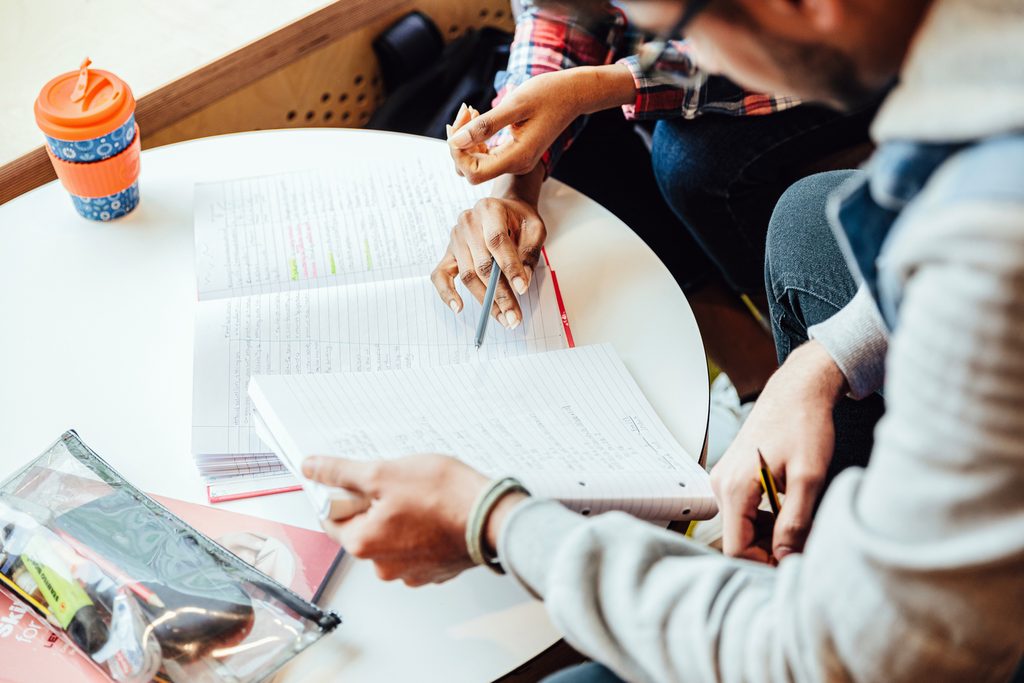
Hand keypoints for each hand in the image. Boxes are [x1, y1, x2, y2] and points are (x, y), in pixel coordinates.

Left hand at [302, 453, 487, 585]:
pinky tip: (436, 513)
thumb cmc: (443, 496)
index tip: (361, 480)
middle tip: (398, 484)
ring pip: (391, 538)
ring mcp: (411, 572)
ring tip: (423, 497)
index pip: (332, 518)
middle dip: (375, 505)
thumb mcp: (385, 473)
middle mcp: (383, 567)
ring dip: (399, 518)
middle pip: (363, 528)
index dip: (343, 493)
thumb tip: (312, 468)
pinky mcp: (434, 571)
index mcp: (363, 544)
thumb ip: (342, 472)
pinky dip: (421, 531)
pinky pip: (416, 547)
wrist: (492, 517)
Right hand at [431, 167, 546, 327]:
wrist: (504, 208)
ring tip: (503, 318)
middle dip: (500, 294)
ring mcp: (455, 238)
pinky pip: (440, 276)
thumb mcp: (535, 228)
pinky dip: (446, 294)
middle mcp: (468, 222)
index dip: (509, 267)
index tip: (523, 289)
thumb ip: (530, 251)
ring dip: (485, 301)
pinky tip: (458, 308)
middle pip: (482, 264)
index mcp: (489, 210)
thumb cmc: (519, 219)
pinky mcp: (448, 253)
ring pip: (467, 275)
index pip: (497, 241)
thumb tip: (523, 281)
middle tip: (514, 317)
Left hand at [447, 64, 635, 183]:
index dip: (458, 154)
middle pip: (472, 169)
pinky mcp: (514, 153)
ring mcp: (515, 161)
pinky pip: (486, 154)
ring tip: (470, 111)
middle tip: (465, 111)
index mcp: (517, 158)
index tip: (458, 126)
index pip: (473, 173)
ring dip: (466, 139)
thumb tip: (456, 141)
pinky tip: (477, 117)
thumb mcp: (514, 105)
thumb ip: (485, 125)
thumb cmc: (548, 94)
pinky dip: (476, 137)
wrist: (572, 94)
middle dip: (460, 143)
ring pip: (477, 161)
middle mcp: (516, 165)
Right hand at [709, 341, 846, 562]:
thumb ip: (794, 522)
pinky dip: (766, 519)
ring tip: (802, 523)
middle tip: (806, 545)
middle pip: (738, 539)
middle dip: (770, 550)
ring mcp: (724, 480)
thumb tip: (786, 558)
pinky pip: (744, 511)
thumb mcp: (808, 477)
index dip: (765, 564)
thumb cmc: (803, 425)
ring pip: (742, 527)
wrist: (797, 390)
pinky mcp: (732, 476)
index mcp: (734, 487)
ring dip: (770, 535)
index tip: (795, 565)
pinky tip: (789, 507)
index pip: (737, 548)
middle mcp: (721, 485)